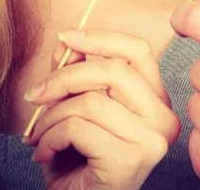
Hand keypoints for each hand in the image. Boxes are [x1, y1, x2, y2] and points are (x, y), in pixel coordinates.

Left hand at [24, 29, 180, 189]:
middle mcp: (163, 117)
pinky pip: (78, 127)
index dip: (101, 38)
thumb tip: (66, 43)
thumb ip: (77, 75)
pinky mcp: (130, 159)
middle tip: (36, 94)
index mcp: (157, 100)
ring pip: (91, 101)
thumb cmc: (82, 161)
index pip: (139, 51)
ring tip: (38, 132)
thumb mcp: (79, 109)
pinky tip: (44, 152)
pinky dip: (50, 136)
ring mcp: (151, 140)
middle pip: (114, 70)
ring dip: (51, 116)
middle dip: (64, 77)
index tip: (67, 37)